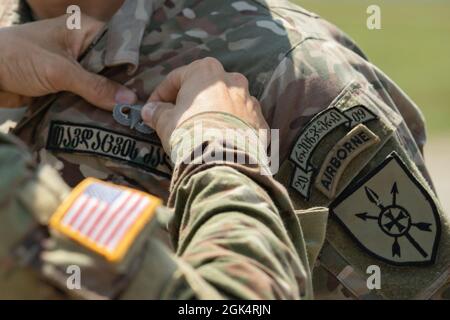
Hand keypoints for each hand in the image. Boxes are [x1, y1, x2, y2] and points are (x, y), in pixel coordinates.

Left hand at [0, 14, 135, 109]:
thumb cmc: (18, 57)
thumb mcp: (59, 70)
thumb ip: (95, 86)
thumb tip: (129, 102)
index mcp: (86, 30)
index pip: (121, 45)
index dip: (138, 65)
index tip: (154, 85)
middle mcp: (85, 46)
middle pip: (114, 68)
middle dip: (127, 87)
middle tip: (148, 105)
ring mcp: (76, 66)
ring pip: (103, 84)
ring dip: (112, 99)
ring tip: (136, 115)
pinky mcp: (68, 84)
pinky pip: (89, 95)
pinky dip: (97, 106)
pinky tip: (113, 118)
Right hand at [141, 57, 267, 151]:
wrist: (223, 159)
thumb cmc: (190, 132)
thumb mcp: (166, 122)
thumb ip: (157, 112)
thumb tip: (150, 110)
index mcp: (205, 71)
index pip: (176, 78)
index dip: (160, 95)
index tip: (153, 109)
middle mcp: (232, 80)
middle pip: (205, 89)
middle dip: (191, 103)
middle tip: (178, 120)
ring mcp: (250, 101)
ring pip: (227, 104)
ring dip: (215, 114)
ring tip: (203, 134)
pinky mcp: (261, 122)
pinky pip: (243, 122)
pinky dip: (232, 129)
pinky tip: (222, 142)